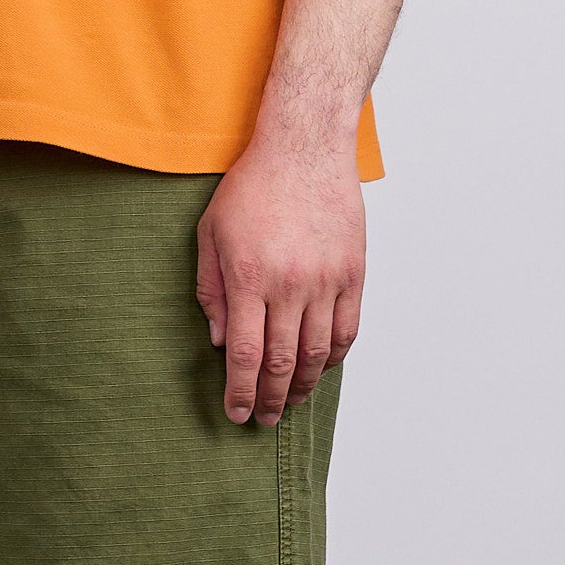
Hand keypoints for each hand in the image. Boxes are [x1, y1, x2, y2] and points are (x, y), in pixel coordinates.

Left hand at [195, 129, 365, 426]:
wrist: (305, 146)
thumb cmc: (253, 187)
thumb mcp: (211, 234)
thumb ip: (211, 291)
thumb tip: (220, 341)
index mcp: (250, 279)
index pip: (245, 355)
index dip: (240, 392)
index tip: (236, 413)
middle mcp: (290, 285)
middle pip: (282, 363)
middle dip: (269, 399)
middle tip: (262, 418)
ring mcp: (326, 281)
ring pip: (317, 353)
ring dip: (302, 385)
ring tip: (289, 401)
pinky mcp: (353, 272)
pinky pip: (347, 329)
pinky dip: (335, 357)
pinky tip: (321, 369)